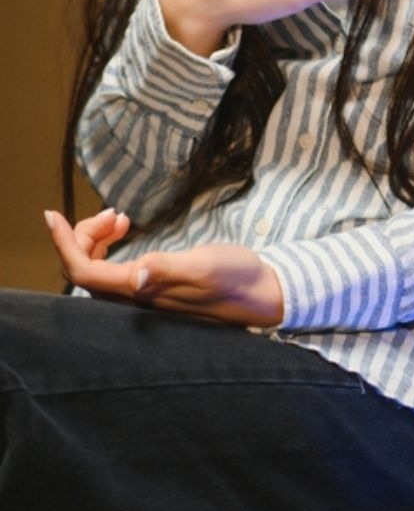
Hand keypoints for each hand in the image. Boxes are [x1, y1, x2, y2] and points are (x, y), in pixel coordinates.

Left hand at [45, 210, 284, 326]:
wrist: (263, 295)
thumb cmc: (238, 278)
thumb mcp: (206, 266)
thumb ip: (170, 270)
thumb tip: (138, 275)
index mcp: (142, 291)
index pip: (83, 271)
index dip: (63, 243)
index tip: (51, 214)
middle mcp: (135, 298)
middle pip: (84, 269)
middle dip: (85, 235)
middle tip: (115, 212)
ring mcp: (143, 296)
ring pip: (97, 269)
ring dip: (97, 240)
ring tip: (121, 218)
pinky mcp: (153, 290)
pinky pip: (113, 271)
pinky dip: (110, 247)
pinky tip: (127, 232)